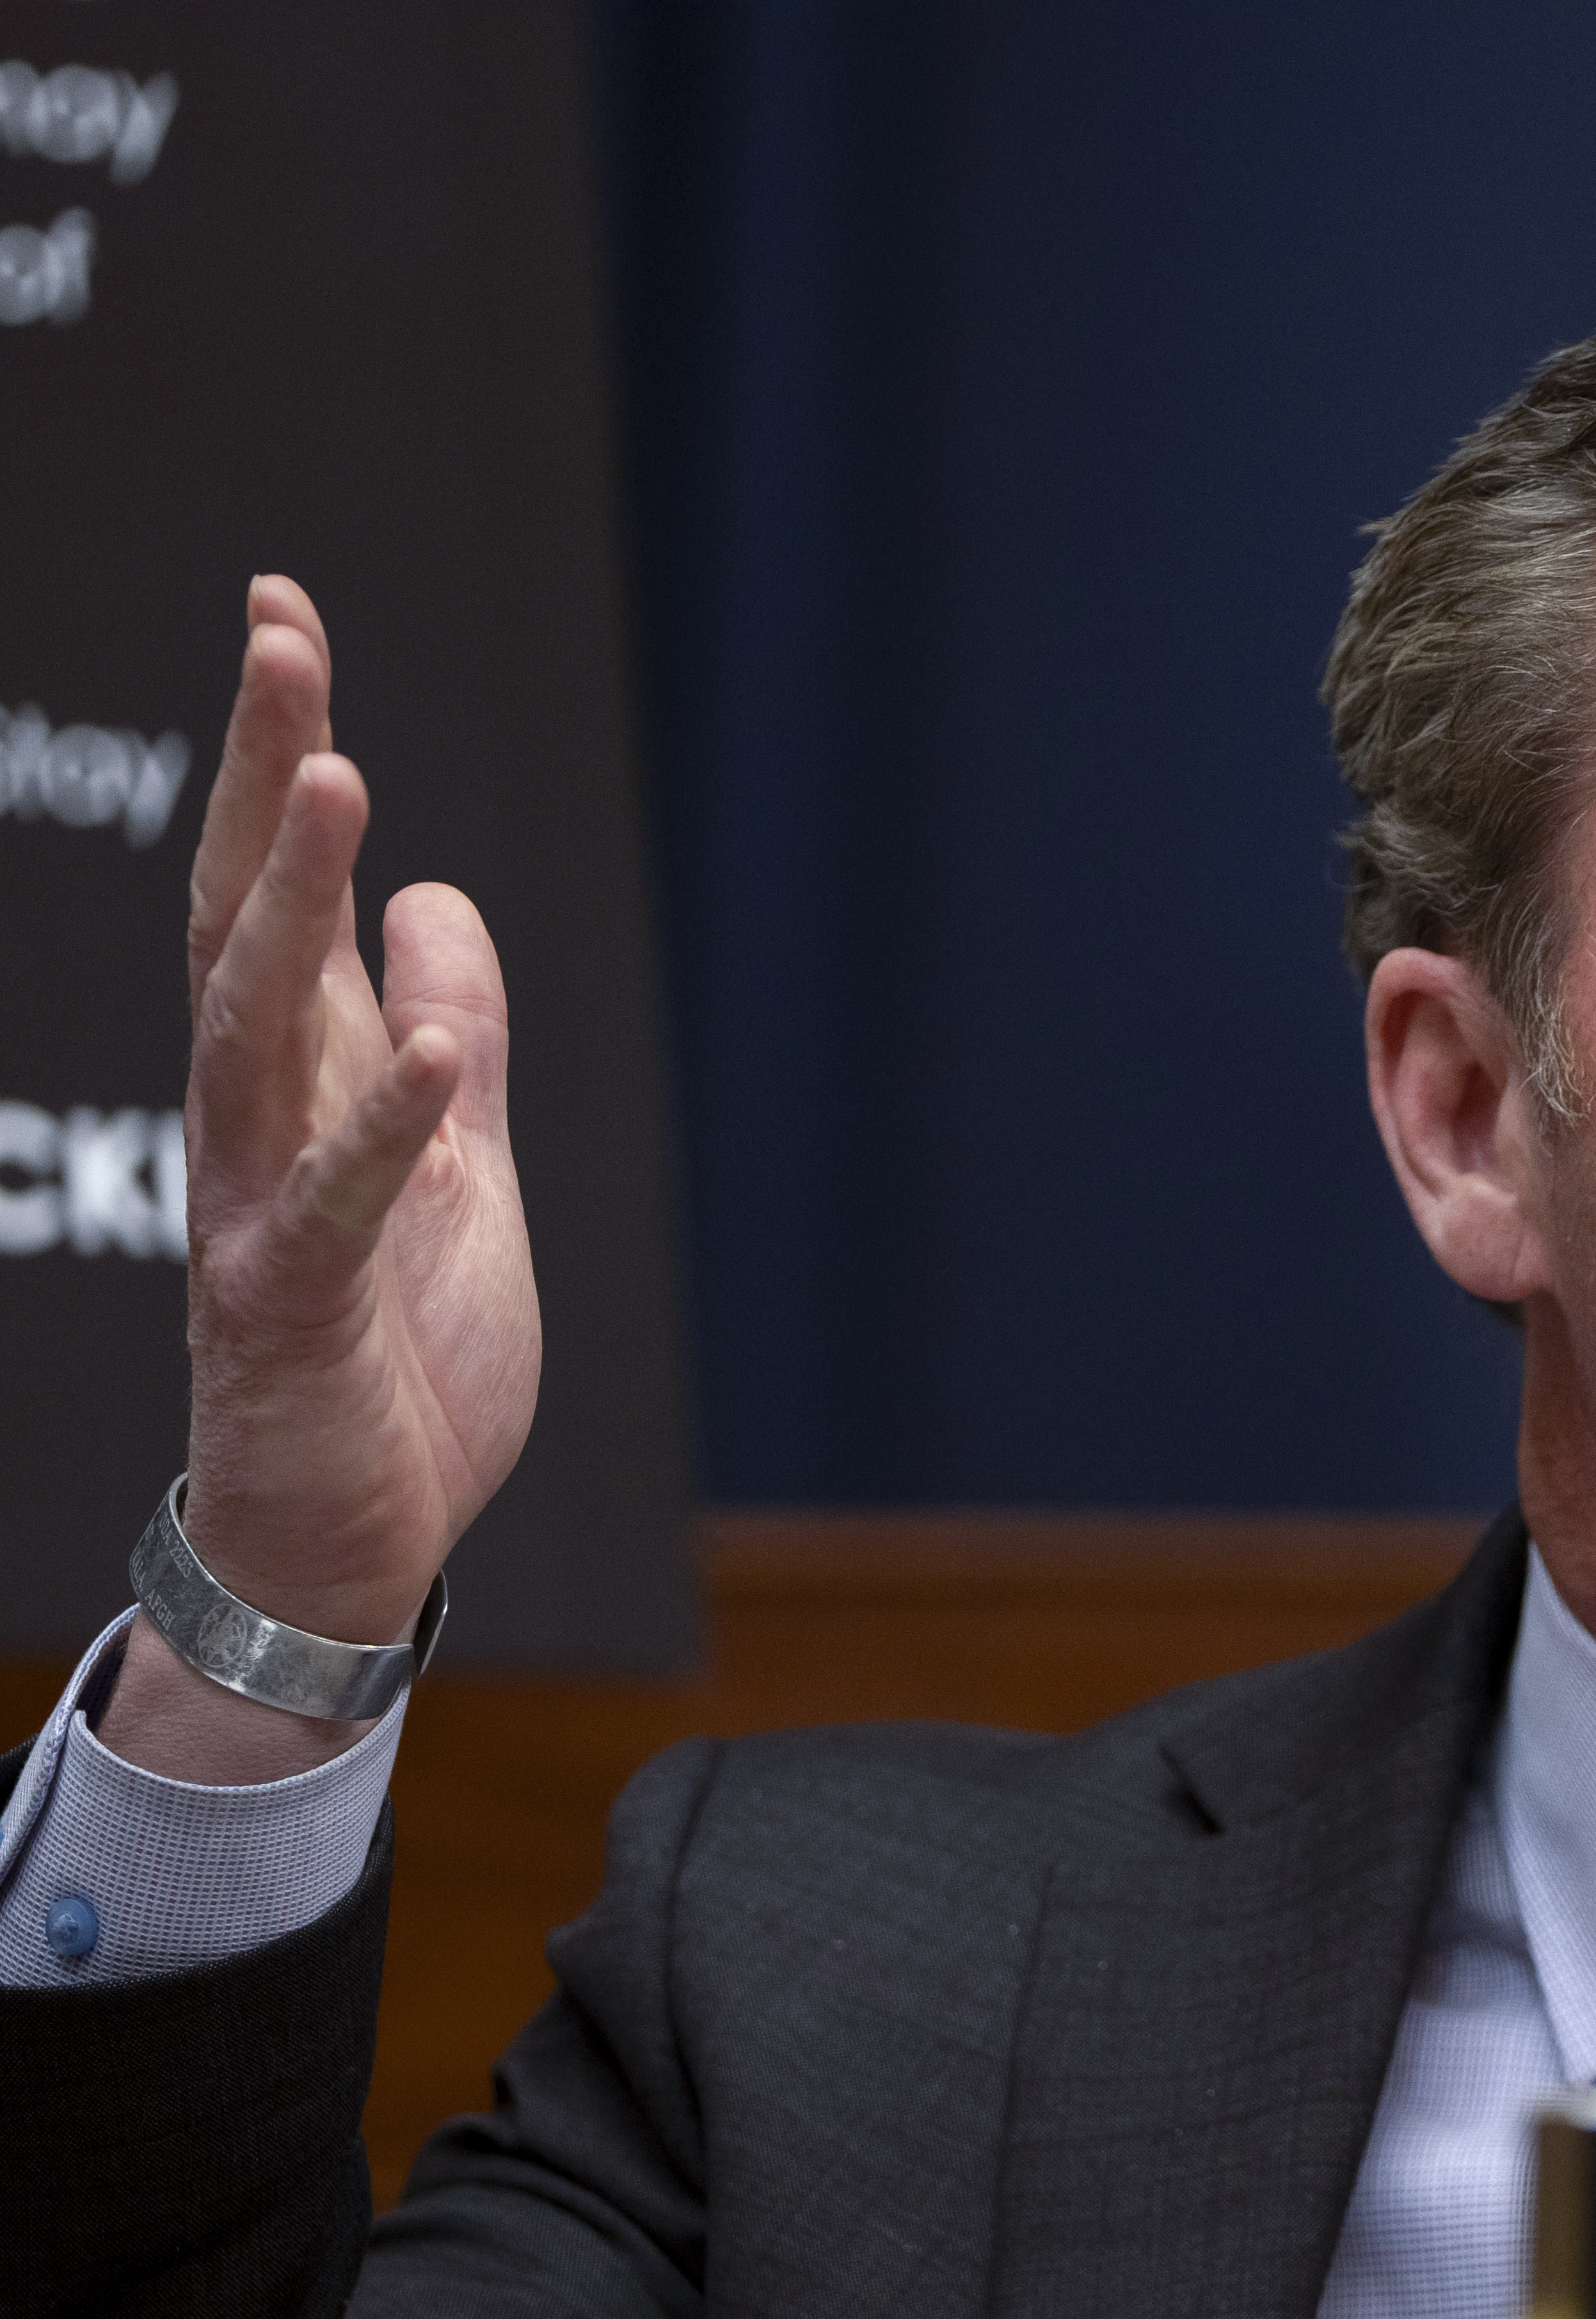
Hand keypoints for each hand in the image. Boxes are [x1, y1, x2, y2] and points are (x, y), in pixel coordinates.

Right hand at [94, 578, 539, 1783]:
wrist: (351, 1535)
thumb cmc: (395, 1350)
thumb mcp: (459, 1163)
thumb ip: (448, 1033)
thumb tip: (438, 894)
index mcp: (306, 1074)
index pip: (277, 883)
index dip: (275, 749)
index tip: (282, 612)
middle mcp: (256, 1117)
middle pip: (242, 915)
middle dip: (257, 775)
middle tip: (279, 637)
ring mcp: (254, 1207)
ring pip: (257, 1029)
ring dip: (290, 904)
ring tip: (330, 779)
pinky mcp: (285, 1307)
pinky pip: (330, 1206)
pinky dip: (384, 1131)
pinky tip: (429, 1057)